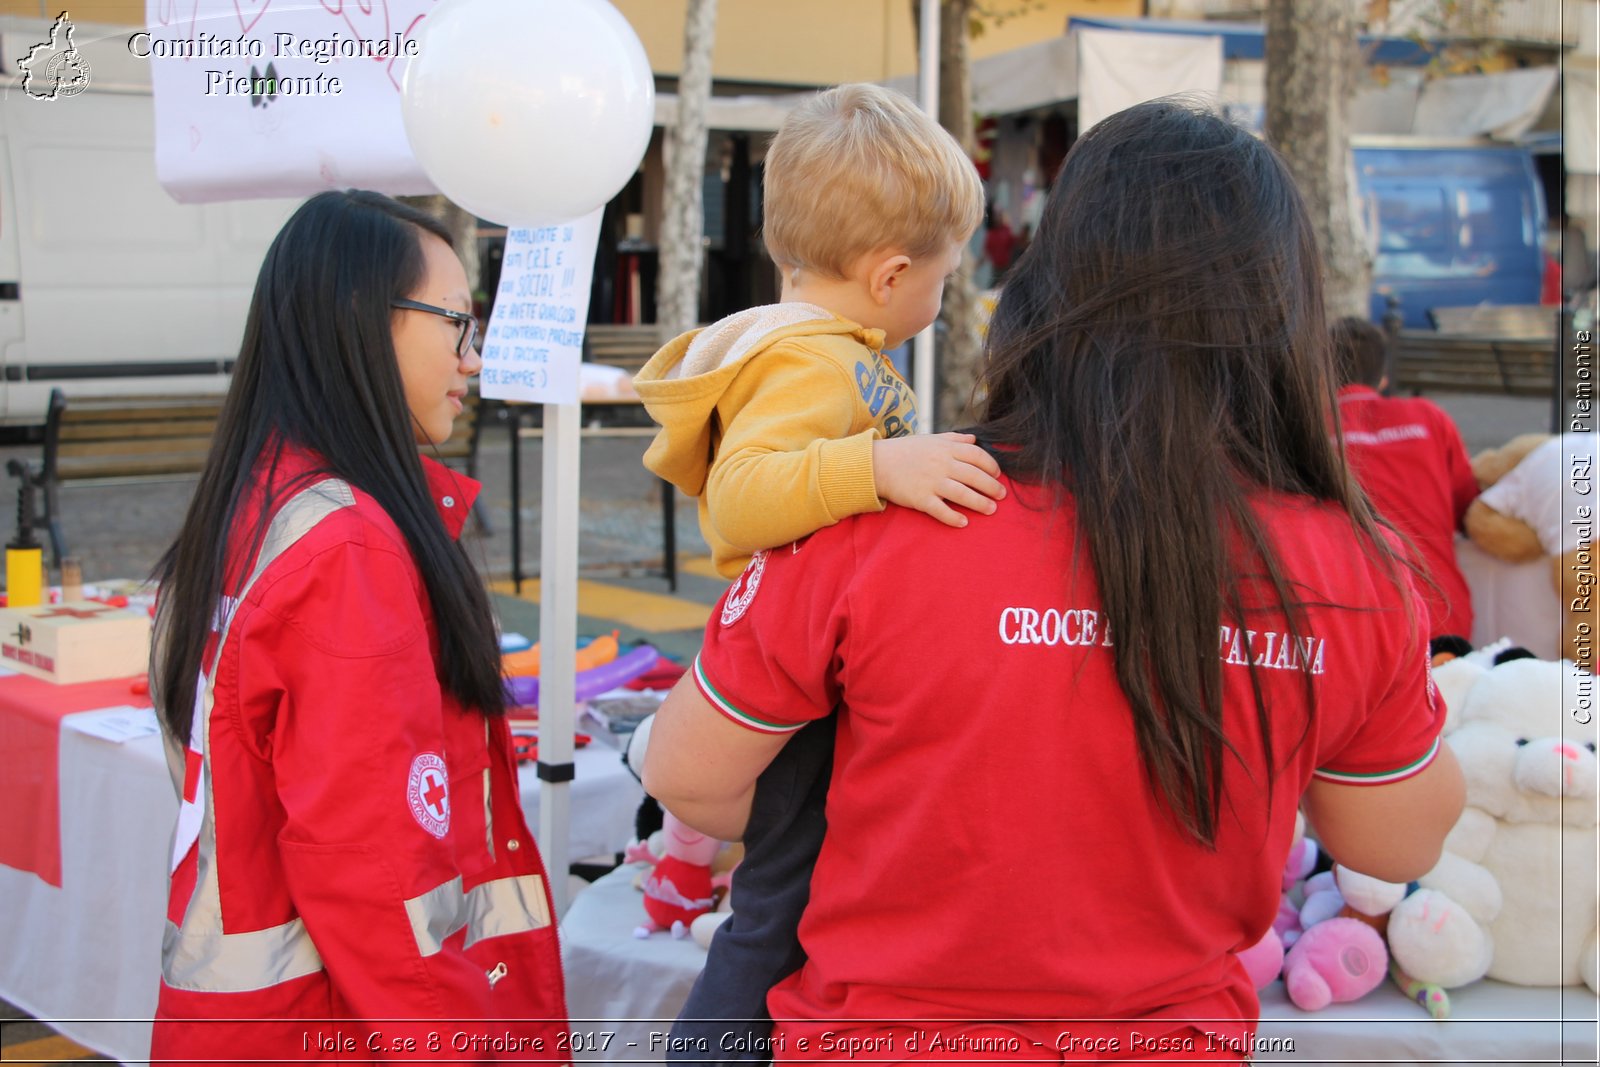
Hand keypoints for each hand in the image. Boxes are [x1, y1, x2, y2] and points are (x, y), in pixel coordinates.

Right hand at [871, 433, 1004, 527]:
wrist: (877, 464)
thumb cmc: (905, 451)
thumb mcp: (930, 439)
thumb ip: (954, 439)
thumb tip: (975, 439)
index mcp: (946, 449)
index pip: (976, 455)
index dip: (991, 465)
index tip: (997, 474)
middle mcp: (941, 464)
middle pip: (974, 476)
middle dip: (991, 487)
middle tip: (1002, 495)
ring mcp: (931, 482)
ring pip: (962, 494)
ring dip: (980, 503)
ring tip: (991, 509)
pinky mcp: (920, 499)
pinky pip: (940, 510)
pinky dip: (953, 517)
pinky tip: (964, 522)